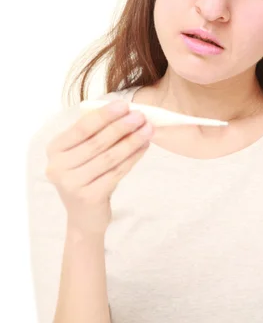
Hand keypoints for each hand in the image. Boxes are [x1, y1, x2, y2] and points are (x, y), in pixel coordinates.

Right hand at [45, 101, 153, 236]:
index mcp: (55, 150)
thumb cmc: (87, 177)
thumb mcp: (83, 154)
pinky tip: (144, 147)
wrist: (84, 217)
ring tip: (148, 130)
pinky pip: (116, 172)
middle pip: (97, 142)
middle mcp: (58, 167)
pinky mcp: (89, 197)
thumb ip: (96, 134)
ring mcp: (72, 184)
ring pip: (109, 157)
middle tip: (140, 116)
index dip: (104, 115)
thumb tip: (125, 111)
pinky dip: (133, 158)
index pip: (81, 128)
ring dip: (131, 141)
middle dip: (121, 127)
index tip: (124, 105)